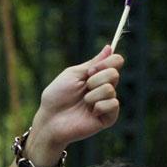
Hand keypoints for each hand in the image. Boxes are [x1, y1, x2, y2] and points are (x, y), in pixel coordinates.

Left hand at [27, 45, 123, 163]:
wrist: (50, 119)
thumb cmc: (56, 97)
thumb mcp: (73, 74)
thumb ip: (92, 63)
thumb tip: (110, 47)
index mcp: (97, 76)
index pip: (116, 61)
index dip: (106, 63)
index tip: (90, 71)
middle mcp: (104, 88)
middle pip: (114, 73)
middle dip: (95, 79)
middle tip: (84, 88)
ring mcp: (106, 103)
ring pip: (110, 89)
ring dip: (92, 95)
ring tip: (83, 103)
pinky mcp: (108, 118)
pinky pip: (113, 105)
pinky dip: (99, 106)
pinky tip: (90, 113)